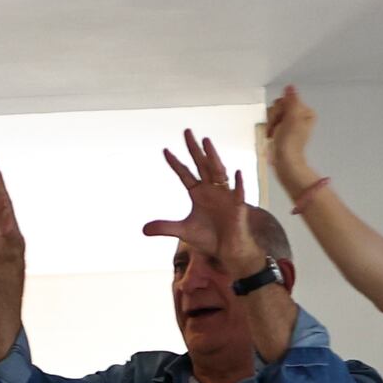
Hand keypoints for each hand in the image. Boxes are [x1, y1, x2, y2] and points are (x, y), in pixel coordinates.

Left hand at [141, 129, 257, 270]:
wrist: (228, 250)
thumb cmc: (209, 238)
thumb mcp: (184, 232)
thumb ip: (165, 227)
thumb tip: (143, 229)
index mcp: (199, 193)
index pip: (185, 174)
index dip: (176, 163)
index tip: (165, 150)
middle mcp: (211, 189)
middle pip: (201, 165)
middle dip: (194, 149)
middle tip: (186, 131)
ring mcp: (225, 195)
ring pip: (219, 171)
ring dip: (213, 157)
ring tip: (206, 141)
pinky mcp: (238, 206)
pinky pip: (239, 193)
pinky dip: (238, 184)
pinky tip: (237, 173)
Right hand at [263, 85, 320, 197]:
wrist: (284, 162)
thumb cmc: (290, 142)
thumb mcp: (292, 118)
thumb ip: (291, 101)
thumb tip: (290, 86)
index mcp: (305, 111)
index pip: (286, 99)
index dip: (281, 109)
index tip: (282, 120)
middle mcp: (298, 115)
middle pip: (279, 105)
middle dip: (274, 116)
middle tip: (278, 129)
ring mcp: (289, 123)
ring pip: (272, 113)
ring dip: (270, 123)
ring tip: (274, 134)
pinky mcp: (281, 130)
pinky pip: (270, 121)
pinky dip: (269, 128)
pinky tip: (271, 136)